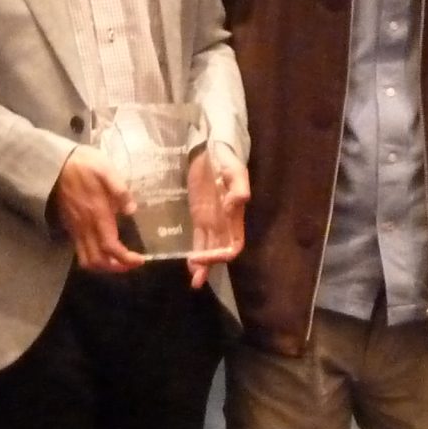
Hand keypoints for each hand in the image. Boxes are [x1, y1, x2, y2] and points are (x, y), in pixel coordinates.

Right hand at [49, 145, 144, 271]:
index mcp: (96, 214)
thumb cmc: (83, 164)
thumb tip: (131, 209)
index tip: (140, 259)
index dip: (125, 259)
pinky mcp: (71, 227)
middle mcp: (85, 226)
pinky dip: (94, 258)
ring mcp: (76, 228)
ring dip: (103, 266)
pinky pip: (80, 251)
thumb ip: (119, 189)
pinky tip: (104, 250)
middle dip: (116, 267)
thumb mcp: (105, 168)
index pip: (110, 247)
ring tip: (119, 261)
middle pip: (98, 260)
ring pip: (87, 259)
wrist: (55, 163)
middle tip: (132, 263)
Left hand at [184, 144, 249, 287]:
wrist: (211, 148)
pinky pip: (199, 238)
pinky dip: (196, 251)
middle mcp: (225, 222)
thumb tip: (237, 204)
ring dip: (203, 265)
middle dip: (211, 266)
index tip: (202, 257)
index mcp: (235, 215)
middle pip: (221, 251)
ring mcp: (212, 220)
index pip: (232, 244)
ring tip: (194, 279)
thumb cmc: (225, 158)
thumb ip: (238, 187)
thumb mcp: (233, 169)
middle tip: (196, 280)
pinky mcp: (200, 215)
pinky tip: (189, 263)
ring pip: (209, 249)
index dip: (221, 256)